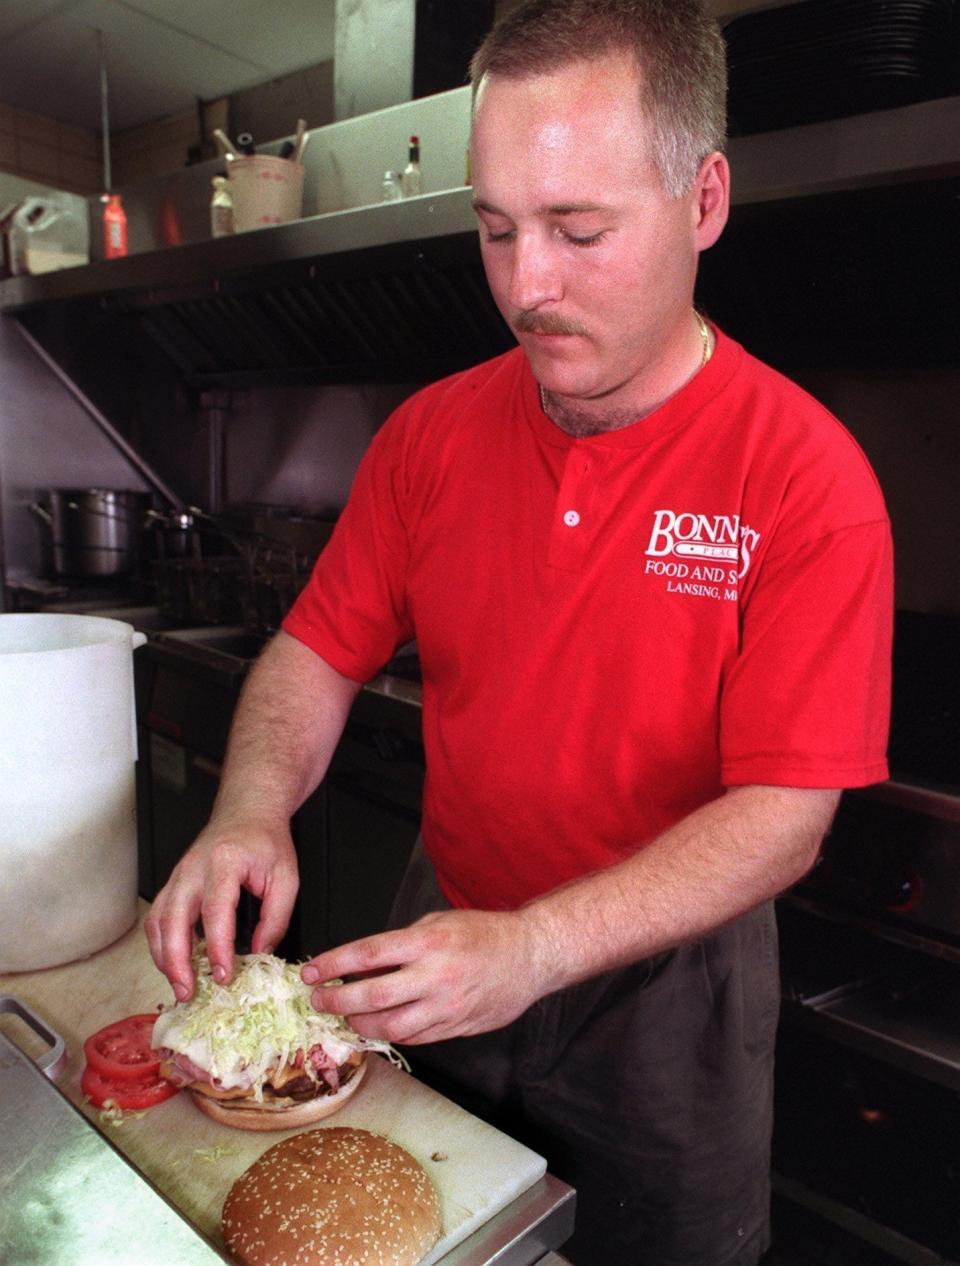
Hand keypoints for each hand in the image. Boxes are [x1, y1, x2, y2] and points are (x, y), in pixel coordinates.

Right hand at [144, 817, 298, 1000]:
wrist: (248, 810)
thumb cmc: (266, 840)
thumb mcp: (286, 877)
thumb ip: (276, 917)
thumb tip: (261, 953)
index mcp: (224, 862)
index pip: (216, 911)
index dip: (217, 948)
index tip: (224, 974)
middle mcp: (194, 868)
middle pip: (174, 919)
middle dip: (177, 961)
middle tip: (188, 992)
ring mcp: (179, 875)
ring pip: (158, 921)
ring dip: (164, 958)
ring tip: (179, 986)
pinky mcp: (174, 883)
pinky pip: (158, 917)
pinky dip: (161, 944)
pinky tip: (174, 963)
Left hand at [301, 907, 547, 1043]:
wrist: (530, 955)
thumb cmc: (484, 933)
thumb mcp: (439, 922)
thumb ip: (403, 943)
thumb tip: (365, 964)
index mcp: (427, 942)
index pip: (367, 955)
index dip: (332, 965)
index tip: (311, 972)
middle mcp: (434, 976)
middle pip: (371, 996)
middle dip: (336, 1001)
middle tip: (318, 1001)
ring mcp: (446, 1006)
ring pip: (390, 1026)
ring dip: (360, 1024)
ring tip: (347, 1016)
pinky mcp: (456, 1027)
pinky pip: (414, 1038)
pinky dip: (392, 1033)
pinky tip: (381, 1025)